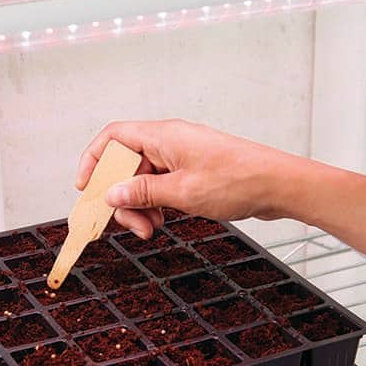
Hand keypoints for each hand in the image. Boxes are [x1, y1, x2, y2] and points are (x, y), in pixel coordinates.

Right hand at [76, 119, 303, 236]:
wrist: (279, 185)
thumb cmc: (240, 180)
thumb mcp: (182, 192)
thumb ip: (143, 193)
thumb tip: (112, 194)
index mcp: (163, 136)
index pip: (113, 138)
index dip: (94, 160)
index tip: (86, 188)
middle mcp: (170, 142)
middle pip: (126, 165)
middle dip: (122, 196)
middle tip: (131, 224)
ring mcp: (182, 157)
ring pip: (143, 180)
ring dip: (140, 205)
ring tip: (151, 228)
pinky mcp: (193, 172)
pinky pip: (162, 186)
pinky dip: (156, 205)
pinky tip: (163, 222)